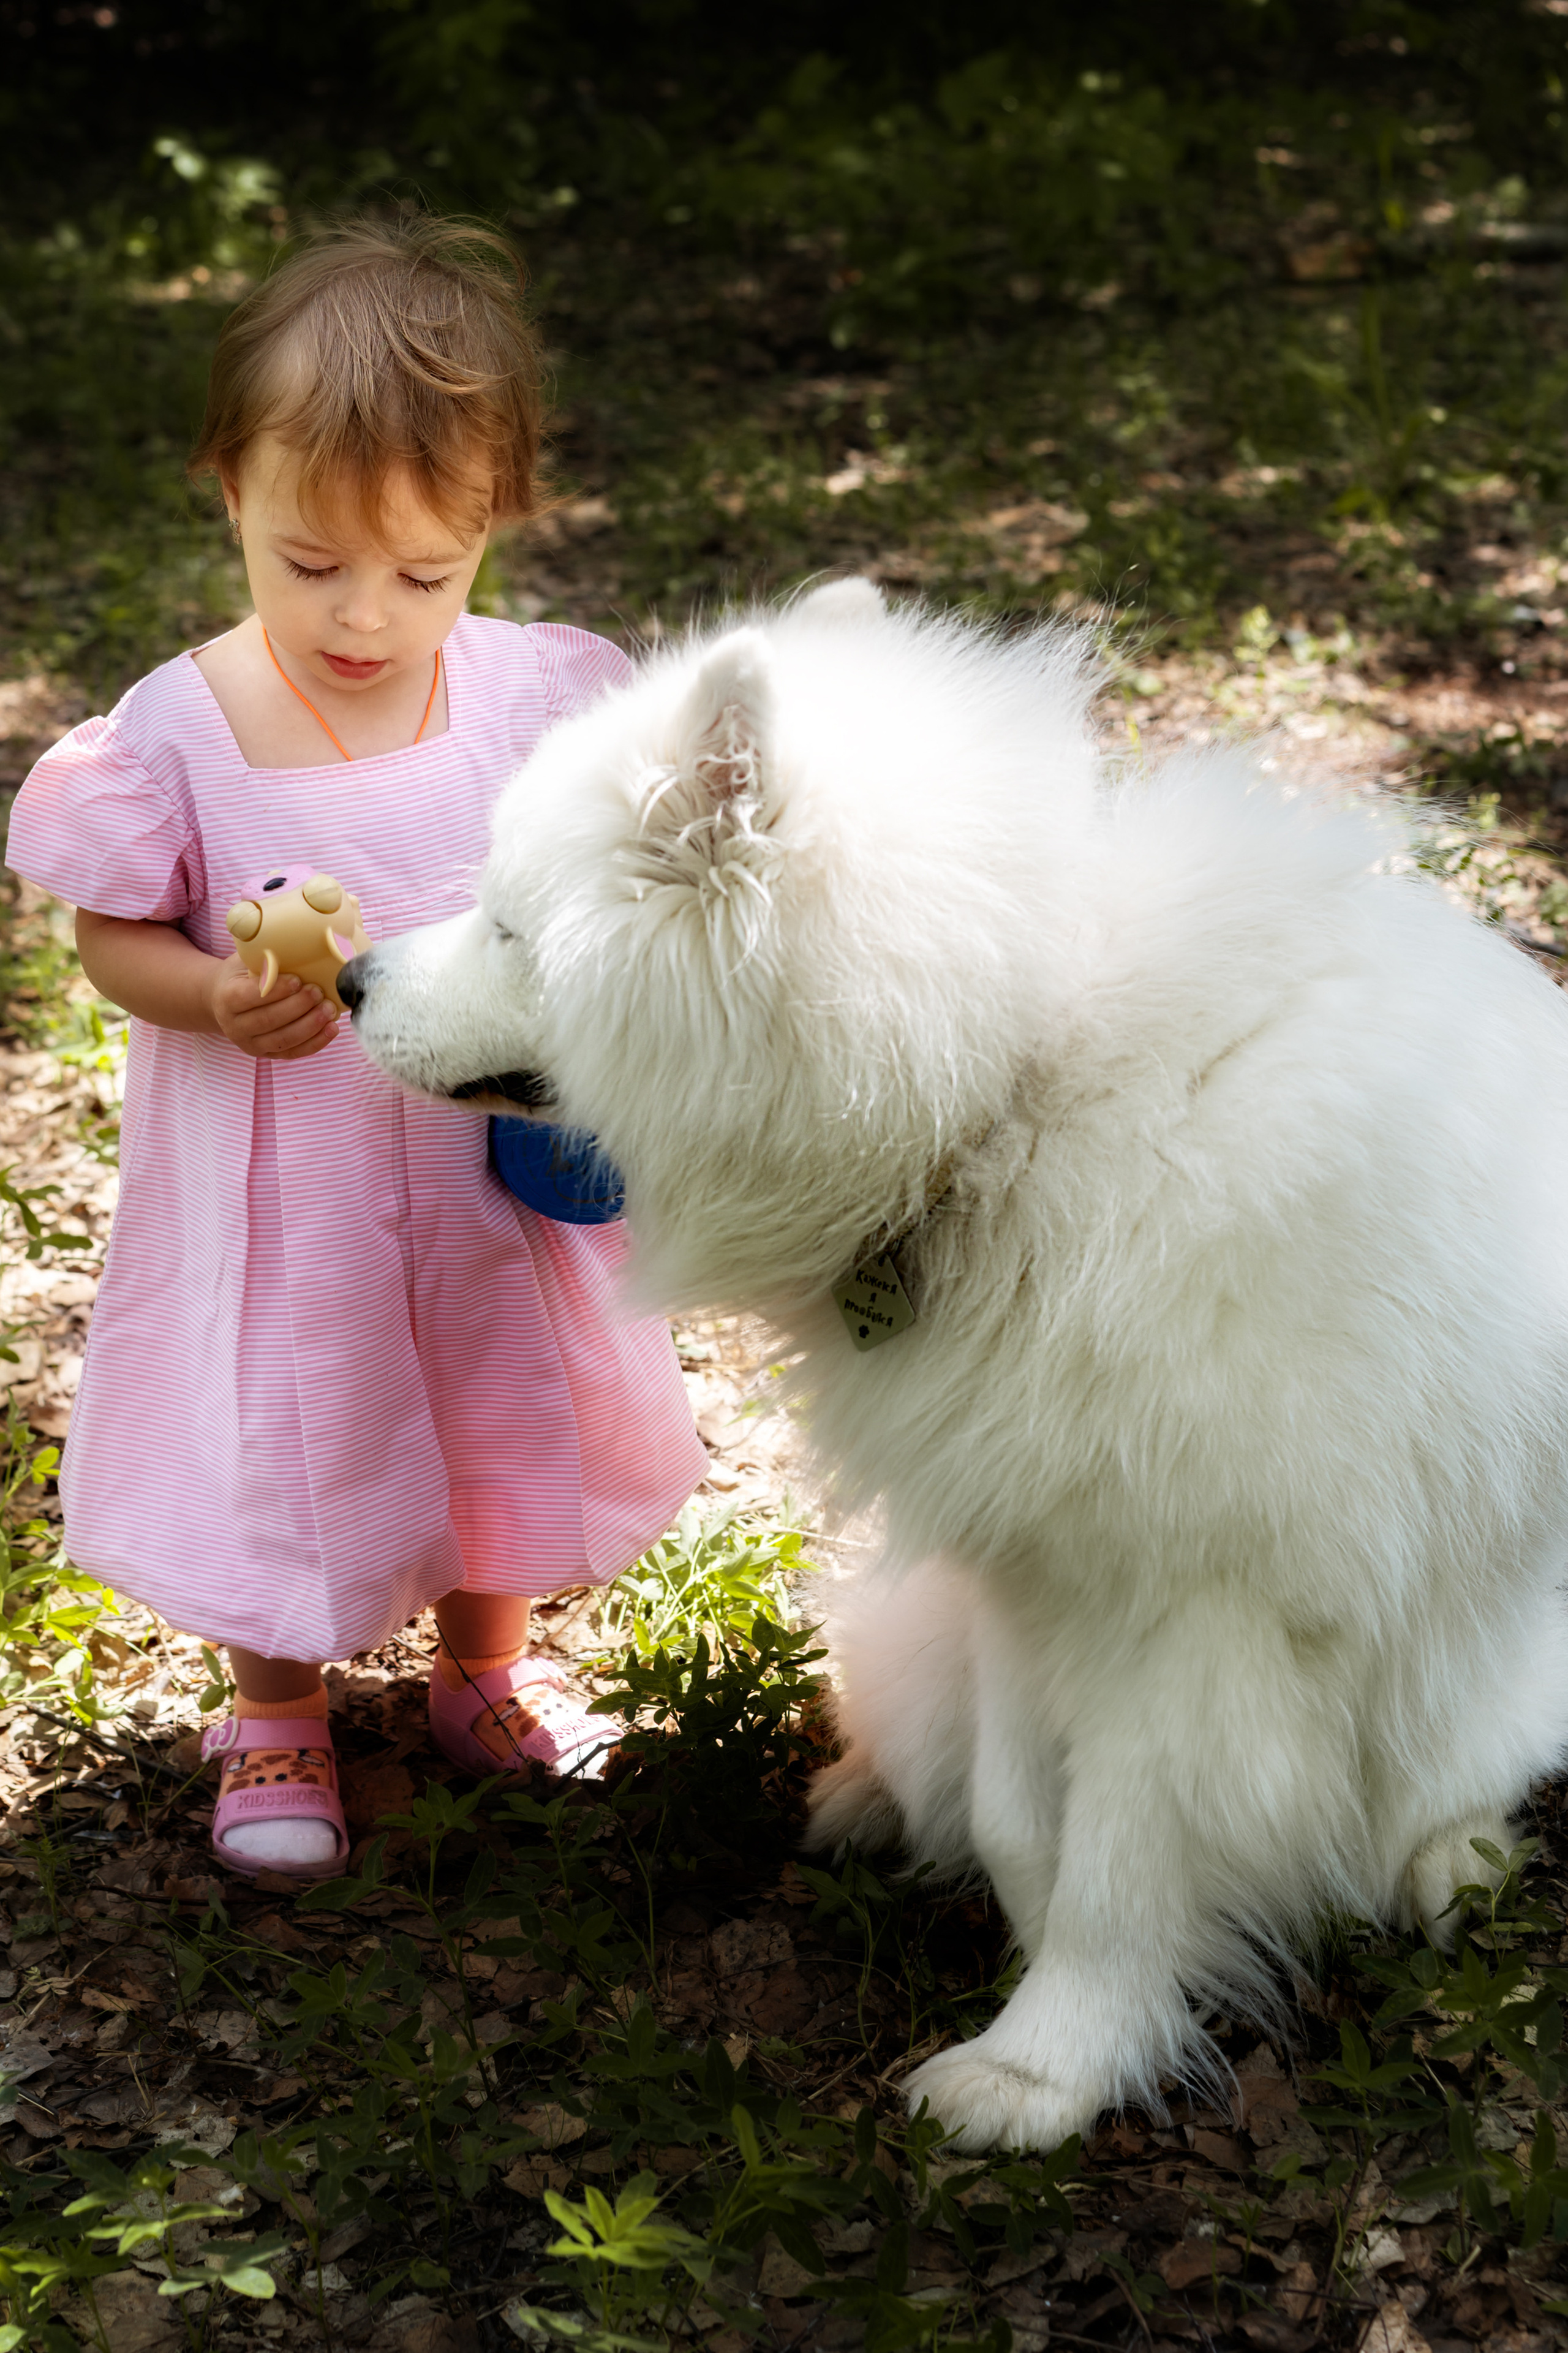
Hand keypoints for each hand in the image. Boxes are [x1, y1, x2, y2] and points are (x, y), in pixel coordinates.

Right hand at [207, 953, 340, 1059]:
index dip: (276, 990)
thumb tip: (295, 945)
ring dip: (310, 1026)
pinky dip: (315, 1043)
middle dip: (298, 1007)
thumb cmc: (240, 975)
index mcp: (226, 998)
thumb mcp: (244, 961)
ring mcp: (250, 1044)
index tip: (298, 980)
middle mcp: (234, 1026)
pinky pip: (293, 1053)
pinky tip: (331, 1029)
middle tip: (319, 992)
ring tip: (330, 1010)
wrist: (222, 1001)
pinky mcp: (267, 1054)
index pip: (250, 997)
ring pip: (283, 1039)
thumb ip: (263, 958)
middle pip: (269, 1020)